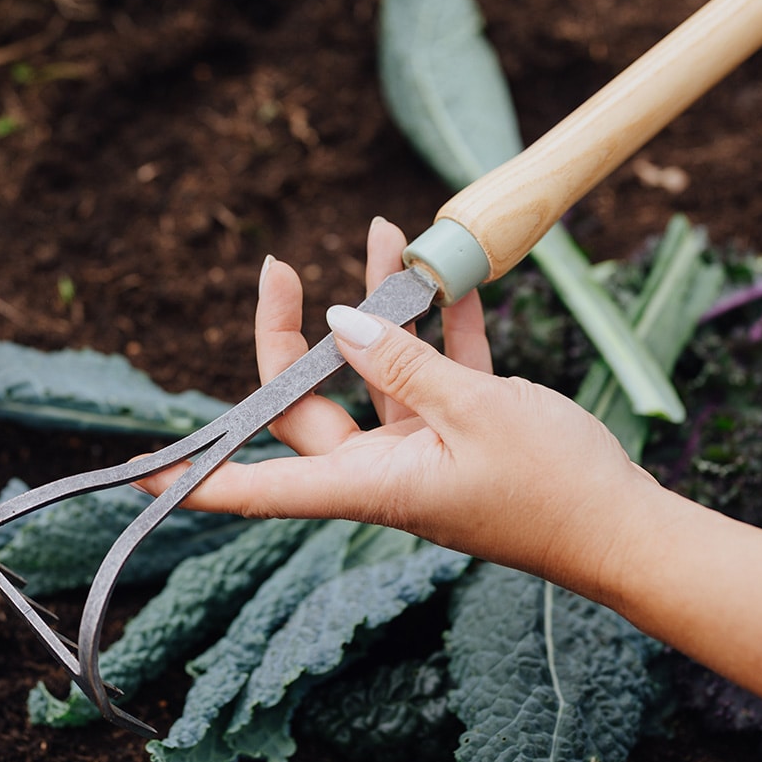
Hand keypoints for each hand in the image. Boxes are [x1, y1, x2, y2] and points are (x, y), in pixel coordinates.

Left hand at [137, 217, 654, 590]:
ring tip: (382, 236)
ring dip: (377, 308)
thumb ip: (401, 363)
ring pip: (375, 372)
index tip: (139, 473)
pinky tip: (445, 273)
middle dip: (293, 334)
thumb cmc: (551, 487)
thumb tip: (341, 323)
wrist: (623, 525)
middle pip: (308, 403)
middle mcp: (381, 469)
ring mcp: (420, 448)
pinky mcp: (461, 429)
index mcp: (368, 484)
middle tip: (282, 267)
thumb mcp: (472, 410)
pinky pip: (434, 370)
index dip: (195, 482)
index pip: (258, 488)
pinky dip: (438, 327)